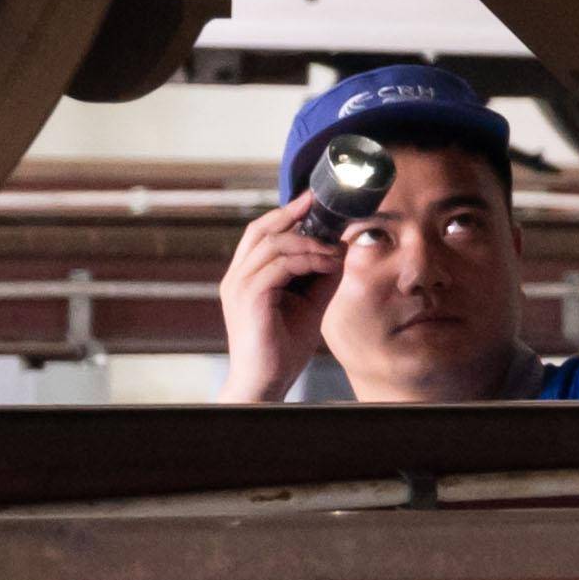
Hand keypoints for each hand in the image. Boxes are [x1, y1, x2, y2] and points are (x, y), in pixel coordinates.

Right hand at [214, 191, 335, 403]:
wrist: (266, 381)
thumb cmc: (283, 346)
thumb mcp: (310, 303)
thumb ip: (322, 275)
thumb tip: (341, 247)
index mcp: (246, 276)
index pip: (260, 233)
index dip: (284, 213)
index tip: (311, 199)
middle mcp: (237, 277)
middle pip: (260, 230)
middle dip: (292, 213)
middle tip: (319, 204)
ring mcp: (239, 286)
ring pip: (274, 244)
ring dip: (310, 242)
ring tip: (334, 251)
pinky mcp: (249, 298)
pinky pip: (281, 265)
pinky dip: (309, 260)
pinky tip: (328, 264)